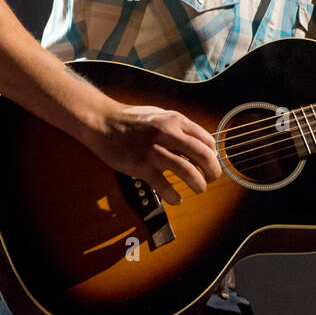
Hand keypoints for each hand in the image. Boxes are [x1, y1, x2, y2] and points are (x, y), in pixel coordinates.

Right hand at [80, 103, 220, 204]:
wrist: (102, 122)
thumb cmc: (131, 119)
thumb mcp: (160, 115)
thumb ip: (179, 127)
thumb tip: (199, 144)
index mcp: (176, 121)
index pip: (207, 140)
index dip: (213, 154)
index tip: (211, 163)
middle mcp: (168, 134)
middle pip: (203, 155)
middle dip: (213, 171)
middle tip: (212, 179)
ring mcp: (155, 151)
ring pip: (188, 171)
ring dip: (199, 184)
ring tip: (199, 189)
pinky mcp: (142, 166)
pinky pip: (164, 186)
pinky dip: (174, 196)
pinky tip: (176, 199)